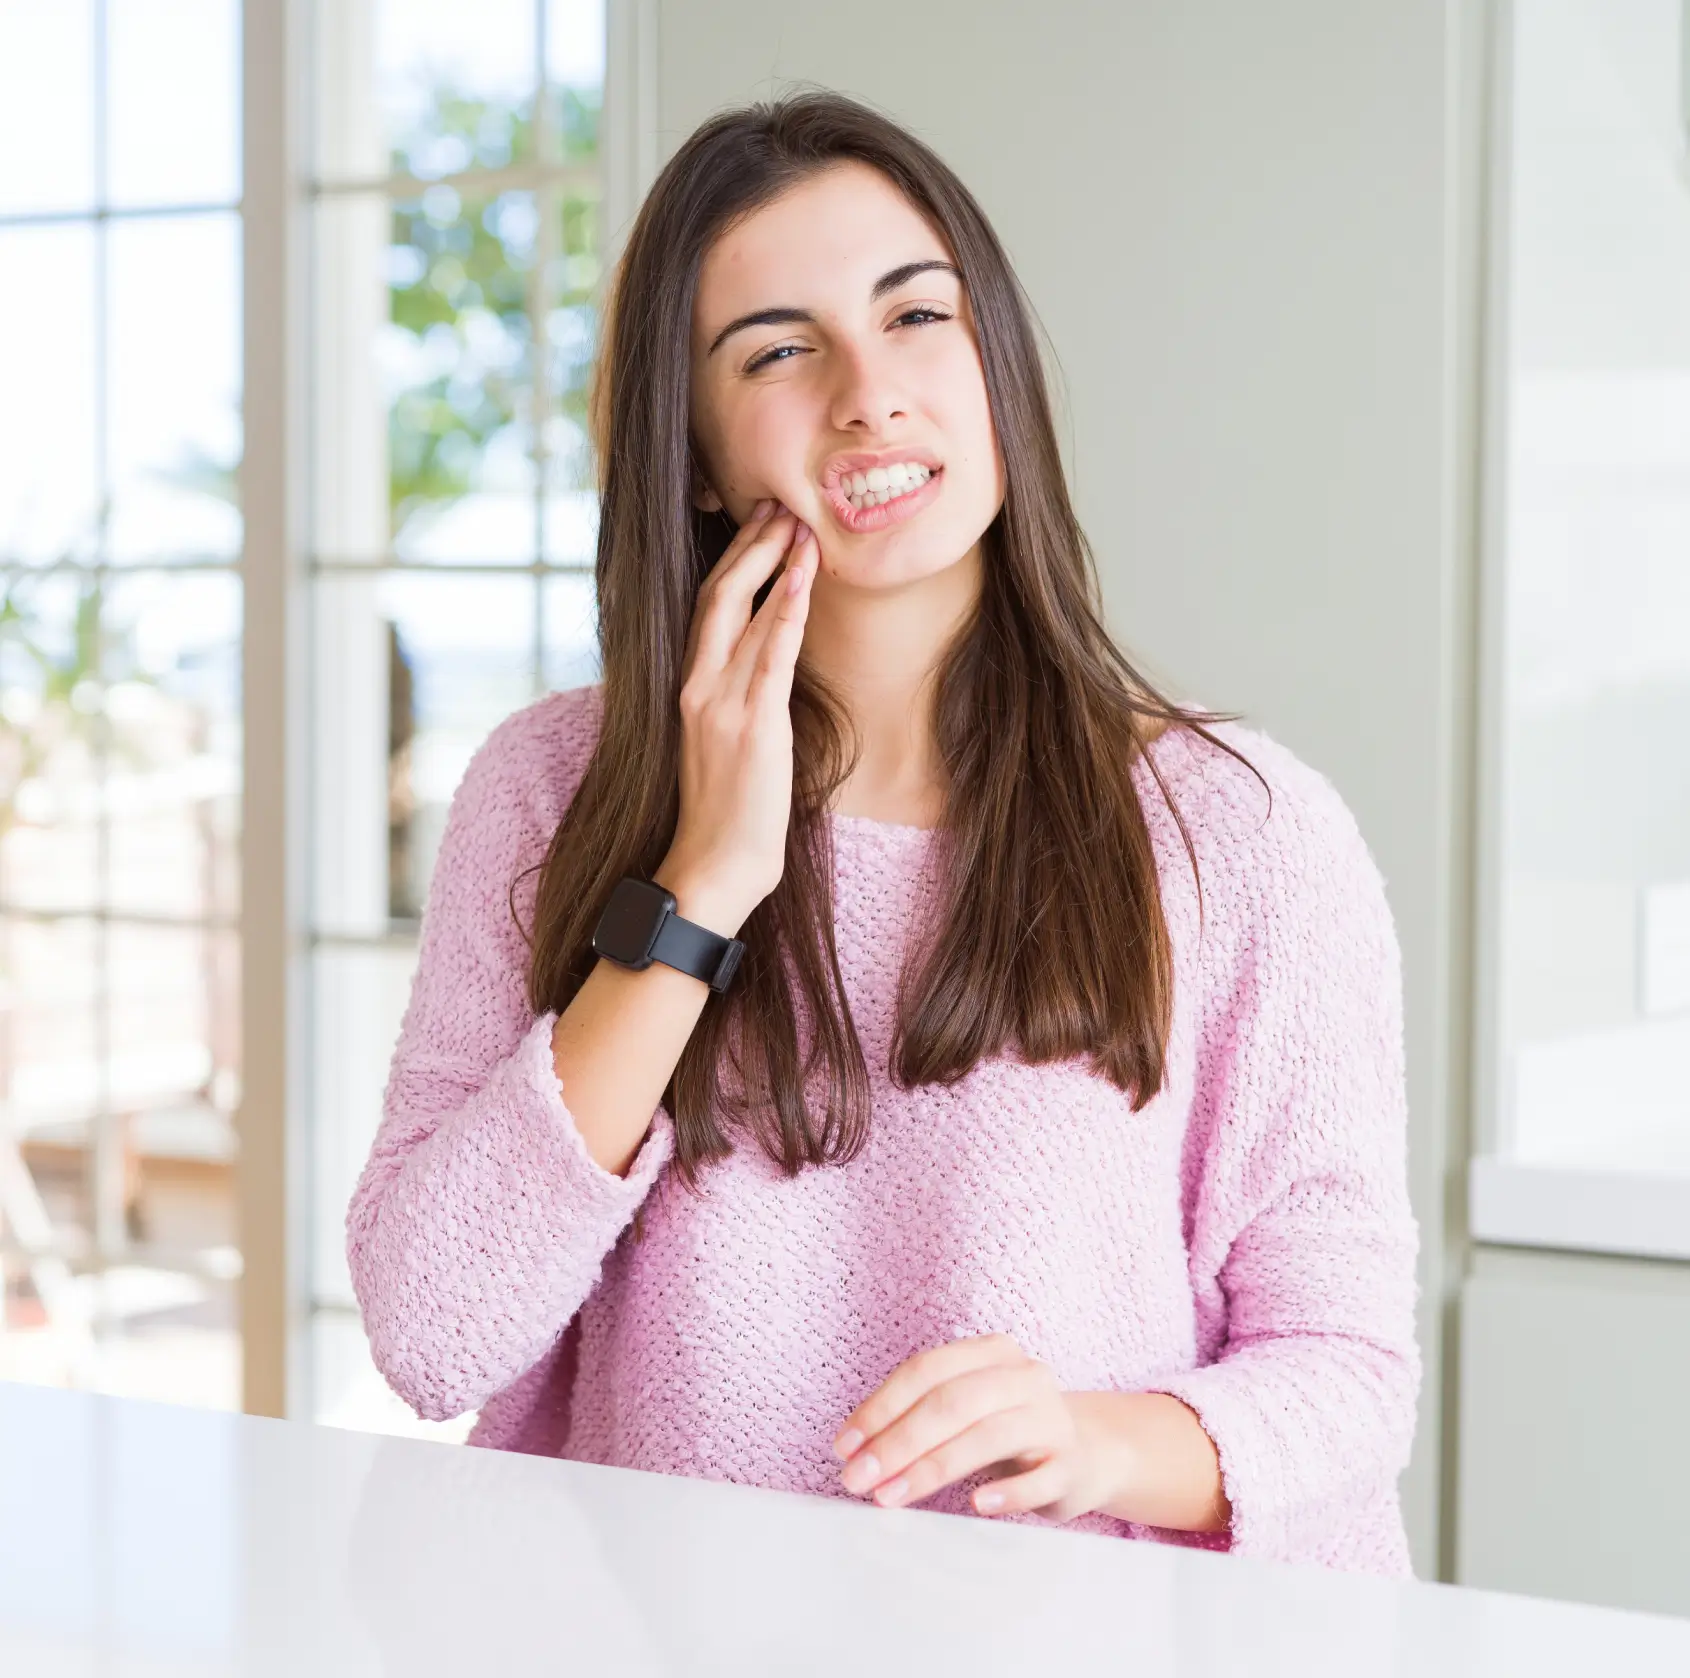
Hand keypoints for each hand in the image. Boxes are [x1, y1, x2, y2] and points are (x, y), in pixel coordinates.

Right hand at [662, 500, 816, 924]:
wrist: (715, 863)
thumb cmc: (726, 813)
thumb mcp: (722, 744)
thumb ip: (734, 700)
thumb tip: (763, 668)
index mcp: (689, 690)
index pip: (707, 609)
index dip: (733, 562)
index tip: (758, 526)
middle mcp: (697, 687)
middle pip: (718, 595)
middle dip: (750, 546)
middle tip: (779, 506)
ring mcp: (721, 704)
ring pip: (745, 614)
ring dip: (777, 564)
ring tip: (801, 526)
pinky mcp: (752, 725)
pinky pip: (772, 656)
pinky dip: (789, 612)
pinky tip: (806, 578)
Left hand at [830, 1332, 1123, 1522]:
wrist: (1086, 1453)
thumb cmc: (1006, 1429)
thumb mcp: (967, 1408)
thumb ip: (919, 1417)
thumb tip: (857, 1450)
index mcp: (991, 1352)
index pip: (926, 1370)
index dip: (881, 1407)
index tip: (845, 1446)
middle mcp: (1023, 1376)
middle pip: (951, 1402)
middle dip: (898, 1442)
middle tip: (859, 1478)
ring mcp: (1051, 1418)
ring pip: (987, 1436)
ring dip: (932, 1468)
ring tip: (891, 1496)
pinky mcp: (1071, 1464)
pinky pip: (1038, 1477)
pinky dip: (1007, 1491)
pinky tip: (977, 1504)